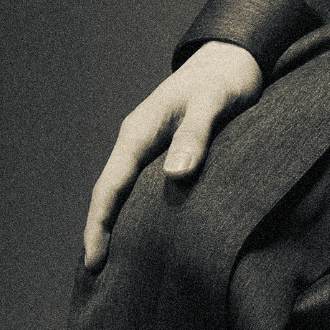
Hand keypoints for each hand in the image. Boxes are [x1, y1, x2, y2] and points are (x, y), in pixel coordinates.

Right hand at [82, 40, 262, 271]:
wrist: (234, 55)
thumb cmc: (224, 76)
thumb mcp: (213, 101)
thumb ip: (195, 133)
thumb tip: (176, 174)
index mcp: (140, 129)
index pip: (111, 184)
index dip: (100, 224)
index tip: (94, 260)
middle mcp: (139, 140)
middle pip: (111, 193)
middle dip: (101, 231)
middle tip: (98, 275)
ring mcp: (151, 145)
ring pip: (126, 191)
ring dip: (118, 224)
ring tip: (117, 265)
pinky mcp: (167, 150)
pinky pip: (144, 186)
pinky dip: (138, 210)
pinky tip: (146, 232)